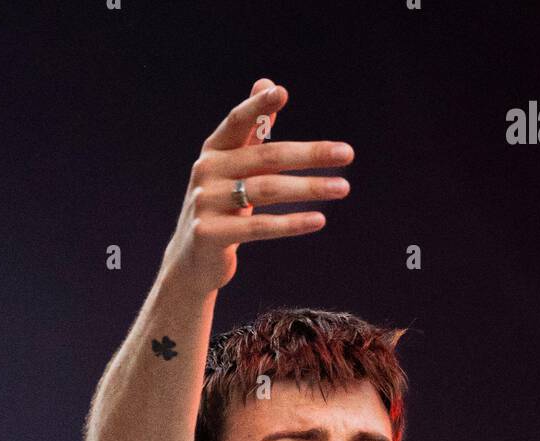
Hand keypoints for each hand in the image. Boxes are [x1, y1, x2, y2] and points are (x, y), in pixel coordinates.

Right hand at [160, 78, 353, 295]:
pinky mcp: (210, 234)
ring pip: (267, 190)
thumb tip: (267, 82)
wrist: (191, 259)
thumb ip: (251, 128)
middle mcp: (206, 171)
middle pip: (266, 157)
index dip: (257, 107)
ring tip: (343, 188)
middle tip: (347, 153)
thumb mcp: (233, 166)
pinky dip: (291, 223)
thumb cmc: (220, 206)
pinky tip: (318, 220)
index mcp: (213, 151)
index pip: (237, 122)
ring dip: (309, 188)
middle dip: (310, 154)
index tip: (282, 92)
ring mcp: (206, 203)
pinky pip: (259, 227)